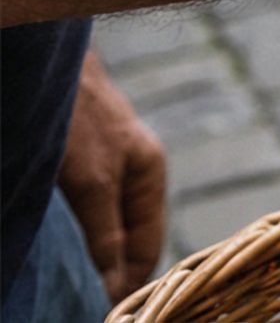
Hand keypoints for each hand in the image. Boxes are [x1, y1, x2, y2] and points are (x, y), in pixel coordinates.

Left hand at [59, 52, 165, 300]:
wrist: (46, 65)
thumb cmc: (76, 118)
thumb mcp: (92, 182)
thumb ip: (106, 232)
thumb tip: (115, 283)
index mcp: (150, 173)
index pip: (148, 245)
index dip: (130, 281)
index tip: (107, 310)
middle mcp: (133, 170)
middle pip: (126, 235)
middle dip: (110, 268)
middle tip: (84, 297)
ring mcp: (106, 163)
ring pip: (102, 222)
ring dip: (89, 249)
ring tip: (68, 276)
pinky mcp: (78, 158)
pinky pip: (83, 207)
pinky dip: (74, 228)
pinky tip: (56, 238)